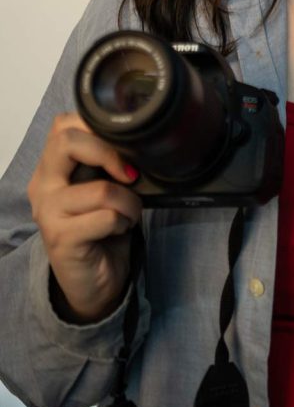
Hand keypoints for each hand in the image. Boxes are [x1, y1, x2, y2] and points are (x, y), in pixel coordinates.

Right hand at [27, 112, 141, 322]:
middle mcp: (42, 186)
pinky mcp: (61, 238)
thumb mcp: (102, 186)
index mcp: (51, 168)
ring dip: (129, 201)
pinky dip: (125, 221)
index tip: (122, 146)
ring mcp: (48, 213)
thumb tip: (137, 140)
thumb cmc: (102, 227)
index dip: (97, 127)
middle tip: (130, 175)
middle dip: (110, 153)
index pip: (63, 124)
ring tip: (127, 213)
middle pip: (67, 141)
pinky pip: (107, 217)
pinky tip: (119, 230)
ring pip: (102, 188)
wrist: (94, 281)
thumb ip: (107, 162)